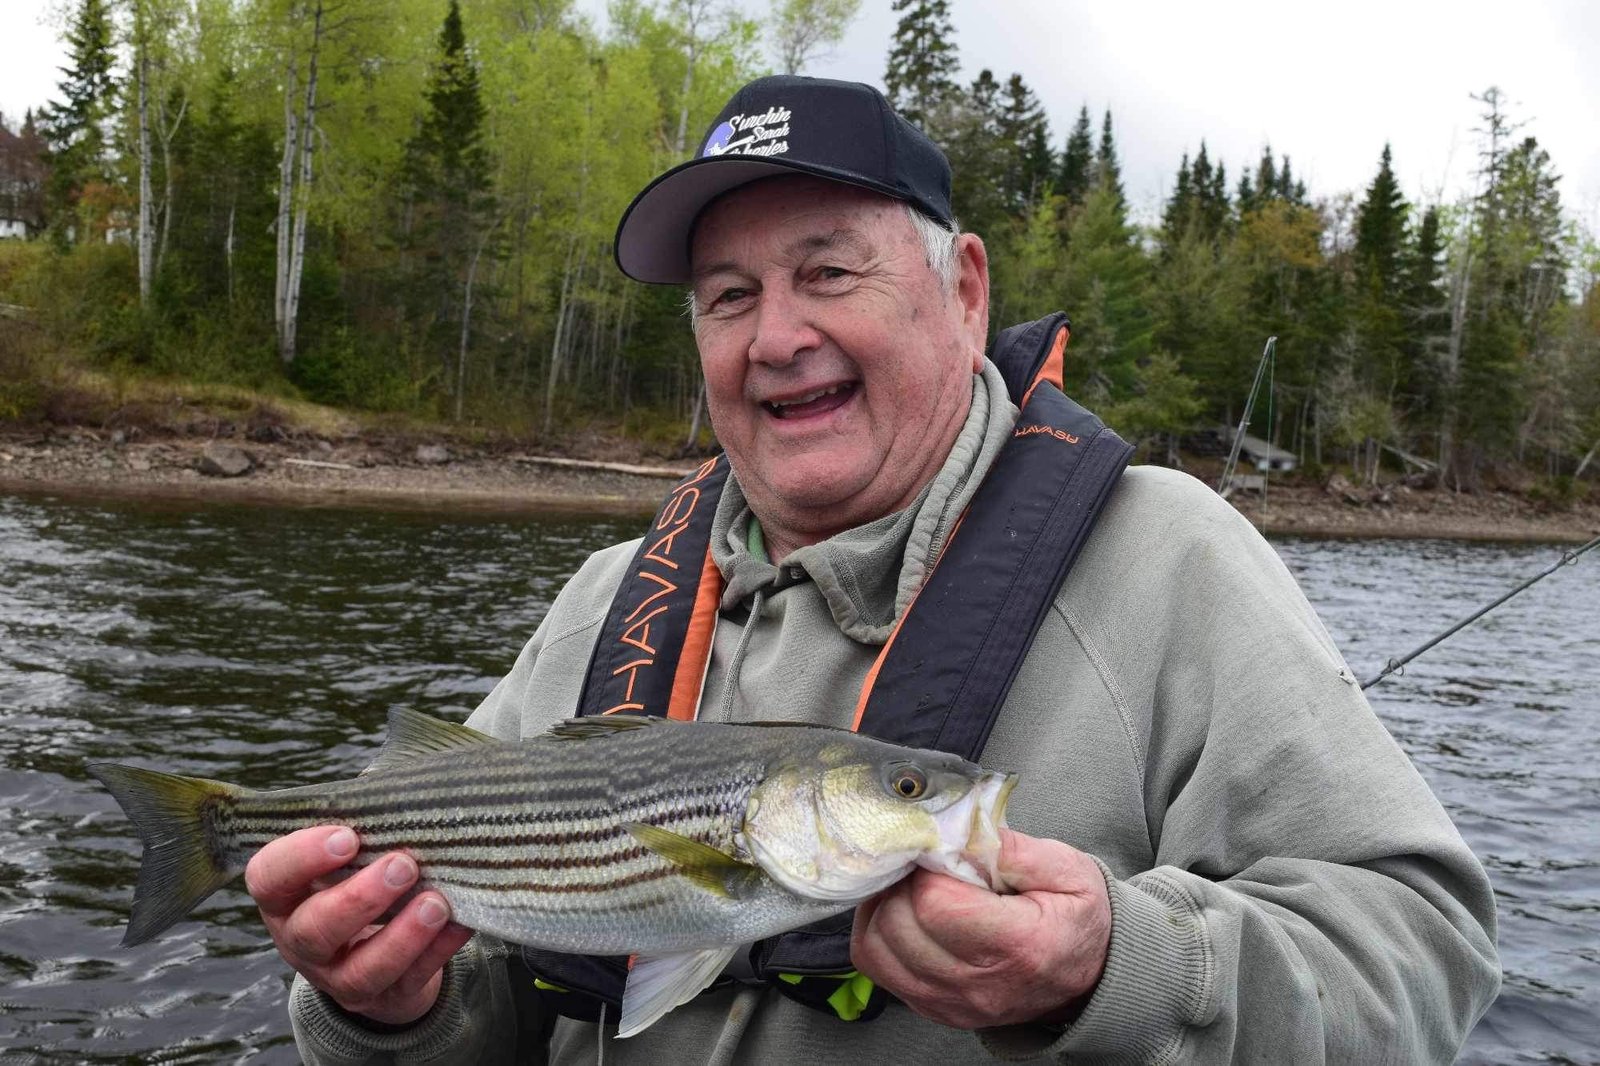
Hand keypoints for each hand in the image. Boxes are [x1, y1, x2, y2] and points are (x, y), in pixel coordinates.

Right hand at [245, 825, 472, 1025]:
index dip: (301, 857)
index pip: (268, 877)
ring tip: (436, 902)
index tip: (347, 835)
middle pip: (313, 930)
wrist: (385, 950)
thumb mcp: (356, 848)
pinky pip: (410, 982)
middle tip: (403, 864)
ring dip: (401, 936)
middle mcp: (303, 941)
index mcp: (286, 896)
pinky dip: (438, 952)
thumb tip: (397, 783)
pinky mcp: (386, 1000)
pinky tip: (460, 923)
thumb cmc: (366, 875)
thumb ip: (366, 818)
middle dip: (358, 898)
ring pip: (360, 970)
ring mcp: (341, 977)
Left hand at [850, 829, 1109, 1029]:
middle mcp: (979, 984)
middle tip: (924, 863)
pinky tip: (904, 910)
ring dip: (884, 904)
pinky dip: (878, 930)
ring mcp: (951, 1003)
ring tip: (913, 885)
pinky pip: (877, 964)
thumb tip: (957, 828)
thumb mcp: (1066, 869)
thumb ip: (1011, 848)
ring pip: (877, 945)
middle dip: (902, 881)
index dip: (927, 866)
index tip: (940, 848)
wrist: (1089, 974)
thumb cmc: (1075, 916)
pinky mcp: (933, 1008)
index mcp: (1019, 946)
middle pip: (898, 924)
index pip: (935, 904)